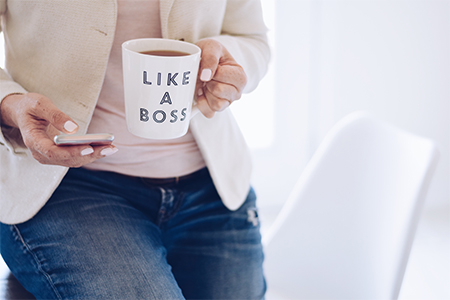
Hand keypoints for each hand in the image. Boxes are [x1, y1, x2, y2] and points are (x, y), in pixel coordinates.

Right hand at [0, 93, 117, 166]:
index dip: (71, 152)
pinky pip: (76, 158)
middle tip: (109, 148)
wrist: (23, 113)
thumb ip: (55, 115)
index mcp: (33, 140)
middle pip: (67, 160)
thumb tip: (73, 128)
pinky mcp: (59, 155)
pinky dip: (91, 154)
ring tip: (111, 148)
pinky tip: (105, 148)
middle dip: (89, 155)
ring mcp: (50, 156)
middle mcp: (41, 153)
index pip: (52, 152)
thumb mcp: (39, 104)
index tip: (88, 148)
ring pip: (74, 161)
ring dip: (94, 156)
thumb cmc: (30, 108)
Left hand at [195, 39, 246, 117]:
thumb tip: (205, 76)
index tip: (211, 66)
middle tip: (207, 76)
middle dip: (208, 82)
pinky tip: (202, 93)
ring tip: (205, 84)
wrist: (202, 61)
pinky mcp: (216, 110)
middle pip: (218, 91)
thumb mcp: (211, 46)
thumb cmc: (210, 54)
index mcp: (240, 76)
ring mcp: (227, 103)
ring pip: (215, 104)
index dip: (212, 70)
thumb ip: (210, 57)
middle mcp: (237, 92)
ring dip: (206, 93)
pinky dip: (202, 103)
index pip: (222, 75)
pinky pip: (208, 113)